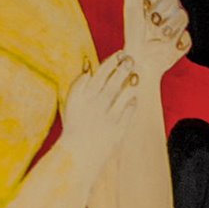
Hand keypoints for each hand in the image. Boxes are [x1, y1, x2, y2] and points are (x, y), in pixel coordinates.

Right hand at [62, 51, 142, 170]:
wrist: (79, 153)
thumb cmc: (76, 125)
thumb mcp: (72, 102)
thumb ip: (80, 84)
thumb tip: (88, 65)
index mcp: (82, 97)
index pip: (99, 74)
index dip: (111, 62)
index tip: (120, 54)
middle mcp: (94, 105)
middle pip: (111, 82)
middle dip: (122, 68)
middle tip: (131, 59)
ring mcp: (107, 117)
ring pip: (122, 95)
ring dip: (130, 83)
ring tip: (136, 75)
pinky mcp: (118, 130)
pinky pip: (128, 112)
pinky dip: (132, 102)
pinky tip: (134, 96)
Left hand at [120, 0, 191, 80]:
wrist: (141, 60)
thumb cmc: (133, 32)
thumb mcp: (132, 5)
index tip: (145, 5)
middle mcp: (168, 8)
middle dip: (160, 12)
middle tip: (151, 23)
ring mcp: (179, 24)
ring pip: (183, 15)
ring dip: (169, 28)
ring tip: (159, 36)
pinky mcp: (187, 40)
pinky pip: (188, 34)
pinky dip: (177, 42)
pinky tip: (169, 45)